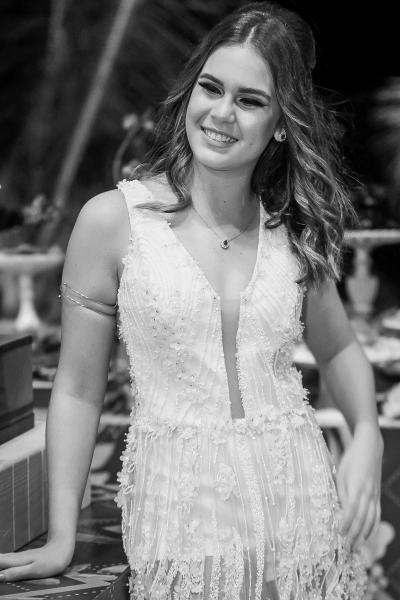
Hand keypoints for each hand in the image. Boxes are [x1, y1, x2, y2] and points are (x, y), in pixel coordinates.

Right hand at [0, 540, 72, 581]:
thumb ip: (17, 572)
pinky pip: (7, 560)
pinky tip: (1, 562)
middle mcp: (15, 558)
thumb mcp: (35, 570)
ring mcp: (19, 558)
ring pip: (2, 559)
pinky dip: (1, 560)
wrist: (63, 548)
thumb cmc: (51, 561)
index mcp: (16, 561)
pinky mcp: (23, 560)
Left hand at [336, 423, 382, 551]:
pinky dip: (372, 527)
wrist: (370, 447)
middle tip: (346, 549)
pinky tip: (368, 536)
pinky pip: (376, 515)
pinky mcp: (377, 495)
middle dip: (354, 534)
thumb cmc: (352, 459)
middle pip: (362, 519)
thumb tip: (339, 509)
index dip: (346, 523)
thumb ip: (341, 491)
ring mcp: (375, 495)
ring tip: (356, 547)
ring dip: (363, 535)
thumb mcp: (342, 472)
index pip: (351, 510)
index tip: (338, 533)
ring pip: (370, 520)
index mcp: (357, 486)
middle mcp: (368, 493)